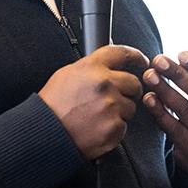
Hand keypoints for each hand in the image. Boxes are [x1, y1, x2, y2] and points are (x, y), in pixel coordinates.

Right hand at [39, 45, 149, 159]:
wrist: (45, 133)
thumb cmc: (52, 105)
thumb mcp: (67, 75)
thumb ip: (91, 68)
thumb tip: (109, 65)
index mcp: (92, 68)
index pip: (122, 54)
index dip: (136, 57)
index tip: (142, 61)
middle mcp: (105, 84)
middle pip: (134, 83)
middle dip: (128, 91)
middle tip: (114, 98)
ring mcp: (111, 107)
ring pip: (130, 107)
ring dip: (120, 111)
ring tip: (98, 116)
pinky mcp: (114, 128)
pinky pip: (123, 126)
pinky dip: (113, 128)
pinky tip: (97, 128)